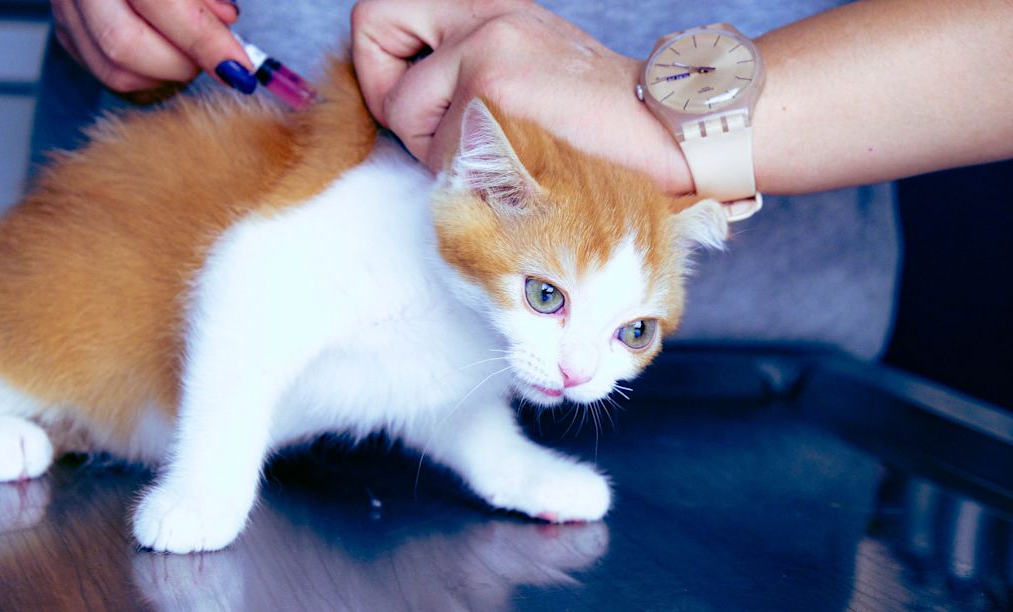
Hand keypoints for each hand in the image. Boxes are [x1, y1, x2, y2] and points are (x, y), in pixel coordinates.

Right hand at [50, 0, 251, 92]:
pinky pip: (107, 72)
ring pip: (114, 69)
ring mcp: (66, 7)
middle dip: (182, 63)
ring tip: (192, 49)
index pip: (160, 4)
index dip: (204, 41)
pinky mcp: (66, 30)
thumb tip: (226, 20)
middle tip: (215, 57)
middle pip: (124, 45)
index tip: (241, 68)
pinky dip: (148, 73)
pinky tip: (168, 50)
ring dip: (167, 72)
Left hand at [351, 0, 692, 192]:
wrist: (663, 136)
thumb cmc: (595, 125)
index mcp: (488, 7)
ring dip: (439, 150)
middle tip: (428, 128)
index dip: (379, 64)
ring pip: (404, 111)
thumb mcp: (525, 72)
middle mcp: (482, 11)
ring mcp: (486, 44)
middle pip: (372, 26)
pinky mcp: (494, 85)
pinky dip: (466, 171)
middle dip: (385, 92)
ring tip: (499, 156)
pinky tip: (512, 168)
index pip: (385, 12)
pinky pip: (438, 145)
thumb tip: (399, 100)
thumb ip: (463, 73)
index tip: (407, 102)